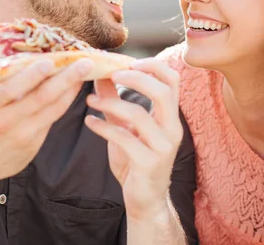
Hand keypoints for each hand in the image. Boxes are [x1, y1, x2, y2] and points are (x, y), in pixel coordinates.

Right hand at [0, 57, 93, 188]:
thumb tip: (23, 55)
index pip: (13, 88)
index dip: (33, 74)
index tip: (51, 60)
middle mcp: (5, 121)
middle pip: (42, 98)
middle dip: (66, 78)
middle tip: (85, 62)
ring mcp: (22, 135)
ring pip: (53, 109)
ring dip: (72, 89)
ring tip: (86, 72)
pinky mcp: (33, 145)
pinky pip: (52, 119)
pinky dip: (65, 102)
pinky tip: (73, 89)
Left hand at [84, 58, 182, 220]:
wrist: (145, 200)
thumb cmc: (136, 160)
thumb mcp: (126, 127)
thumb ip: (115, 100)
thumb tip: (101, 74)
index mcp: (170, 117)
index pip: (173, 80)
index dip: (153, 66)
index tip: (129, 62)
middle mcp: (172, 129)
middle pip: (163, 92)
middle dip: (136, 78)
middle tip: (112, 74)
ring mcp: (162, 147)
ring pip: (139, 115)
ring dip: (111, 103)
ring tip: (90, 100)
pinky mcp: (148, 163)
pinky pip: (124, 138)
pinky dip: (103, 127)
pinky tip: (90, 122)